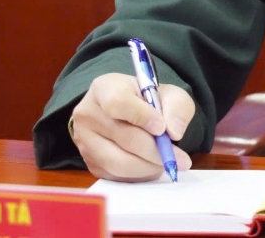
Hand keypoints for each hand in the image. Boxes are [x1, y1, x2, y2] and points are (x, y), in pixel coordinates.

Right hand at [71, 72, 194, 181]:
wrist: (130, 116)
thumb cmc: (147, 102)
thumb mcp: (168, 94)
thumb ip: (176, 107)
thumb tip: (174, 132)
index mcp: (104, 88)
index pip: (118, 103)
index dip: (142, 117)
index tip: (162, 128)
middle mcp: (88, 114)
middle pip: (123, 138)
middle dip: (156, 151)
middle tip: (179, 159)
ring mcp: (85, 142)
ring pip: (120, 162)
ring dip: (149, 166)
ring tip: (167, 162)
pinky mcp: (91, 164)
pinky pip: (118, 177)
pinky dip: (140, 175)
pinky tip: (151, 166)